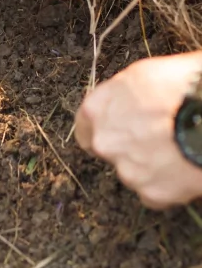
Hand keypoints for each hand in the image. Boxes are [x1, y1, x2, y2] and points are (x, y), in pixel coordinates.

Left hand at [75, 53, 201, 208]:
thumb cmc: (182, 86)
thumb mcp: (144, 73)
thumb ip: (124, 93)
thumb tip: (130, 99)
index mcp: (97, 109)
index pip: (85, 124)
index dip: (103, 124)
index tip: (114, 126)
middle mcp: (105, 142)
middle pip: (109, 149)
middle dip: (128, 145)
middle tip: (155, 136)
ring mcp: (127, 171)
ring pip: (133, 172)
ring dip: (149, 165)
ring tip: (177, 149)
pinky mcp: (151, 194)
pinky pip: (155, 192)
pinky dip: (167, 184)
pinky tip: (183, 166)